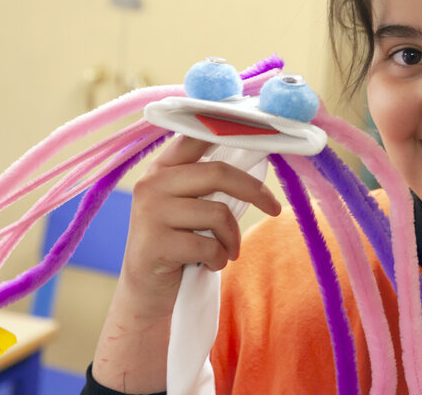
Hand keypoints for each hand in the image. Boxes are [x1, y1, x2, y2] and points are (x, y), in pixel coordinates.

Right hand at [120, 135, 281, 315]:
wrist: (147, 291)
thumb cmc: (179, 243)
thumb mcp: (188, 205)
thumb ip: (209, 180)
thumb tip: (257, 154)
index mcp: (162, 167)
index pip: (195, 136)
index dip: (227, 130)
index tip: (261, 133)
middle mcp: (152, 183)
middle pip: (218, 172)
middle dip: (255, 192)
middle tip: (274, 208)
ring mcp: (150, 213)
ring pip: (218, 213)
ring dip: (233, 239)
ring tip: (226, 251)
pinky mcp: (154, 244)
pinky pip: (208, 246)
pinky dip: (219, 259)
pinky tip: (209, 264)